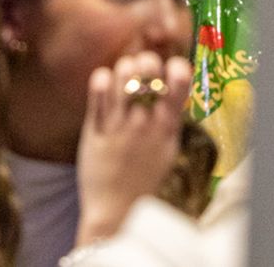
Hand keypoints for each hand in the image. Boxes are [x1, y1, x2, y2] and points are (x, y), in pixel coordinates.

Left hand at [74, 51, 193, 246]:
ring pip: (122, 75)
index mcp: (167, 129)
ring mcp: (119, 125)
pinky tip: (103, 83)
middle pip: (147, 71)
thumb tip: (169, 88)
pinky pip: (97, 93)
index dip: (177, 68)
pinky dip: (101, 79)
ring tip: (122, 77)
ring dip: (124, 68)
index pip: (179, 85)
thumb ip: (168, 120)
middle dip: (146, 62)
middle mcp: (145, 123)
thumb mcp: (167, 150)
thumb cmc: (144, 179)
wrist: (115, 211)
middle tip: (141, 69)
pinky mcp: (95, 130)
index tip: (172, 69)